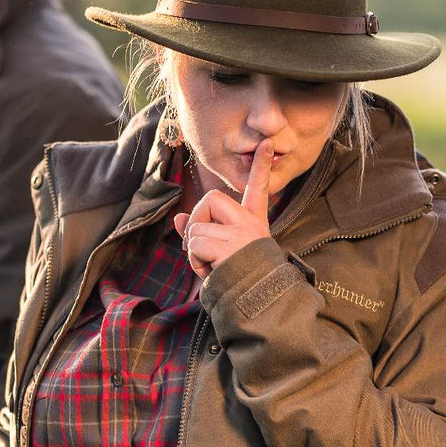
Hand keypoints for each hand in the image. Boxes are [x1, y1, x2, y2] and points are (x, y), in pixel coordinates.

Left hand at [174, 138, 272, 278]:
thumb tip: (178, 218)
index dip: (261, 166)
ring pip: (197, 227)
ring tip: (211, 266)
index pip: (257, 188)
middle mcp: (250, 224)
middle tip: (199, 245)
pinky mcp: (232, 246)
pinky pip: (196, 244)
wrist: (255, 303)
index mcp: (253, 223)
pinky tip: (211, 271)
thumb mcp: (219, 252)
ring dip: (194, 251)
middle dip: (195, 221)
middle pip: (210, 199)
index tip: (267, 143)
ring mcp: (242, 234)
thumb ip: (200, 232)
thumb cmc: (237, 280)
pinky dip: (195, 261)